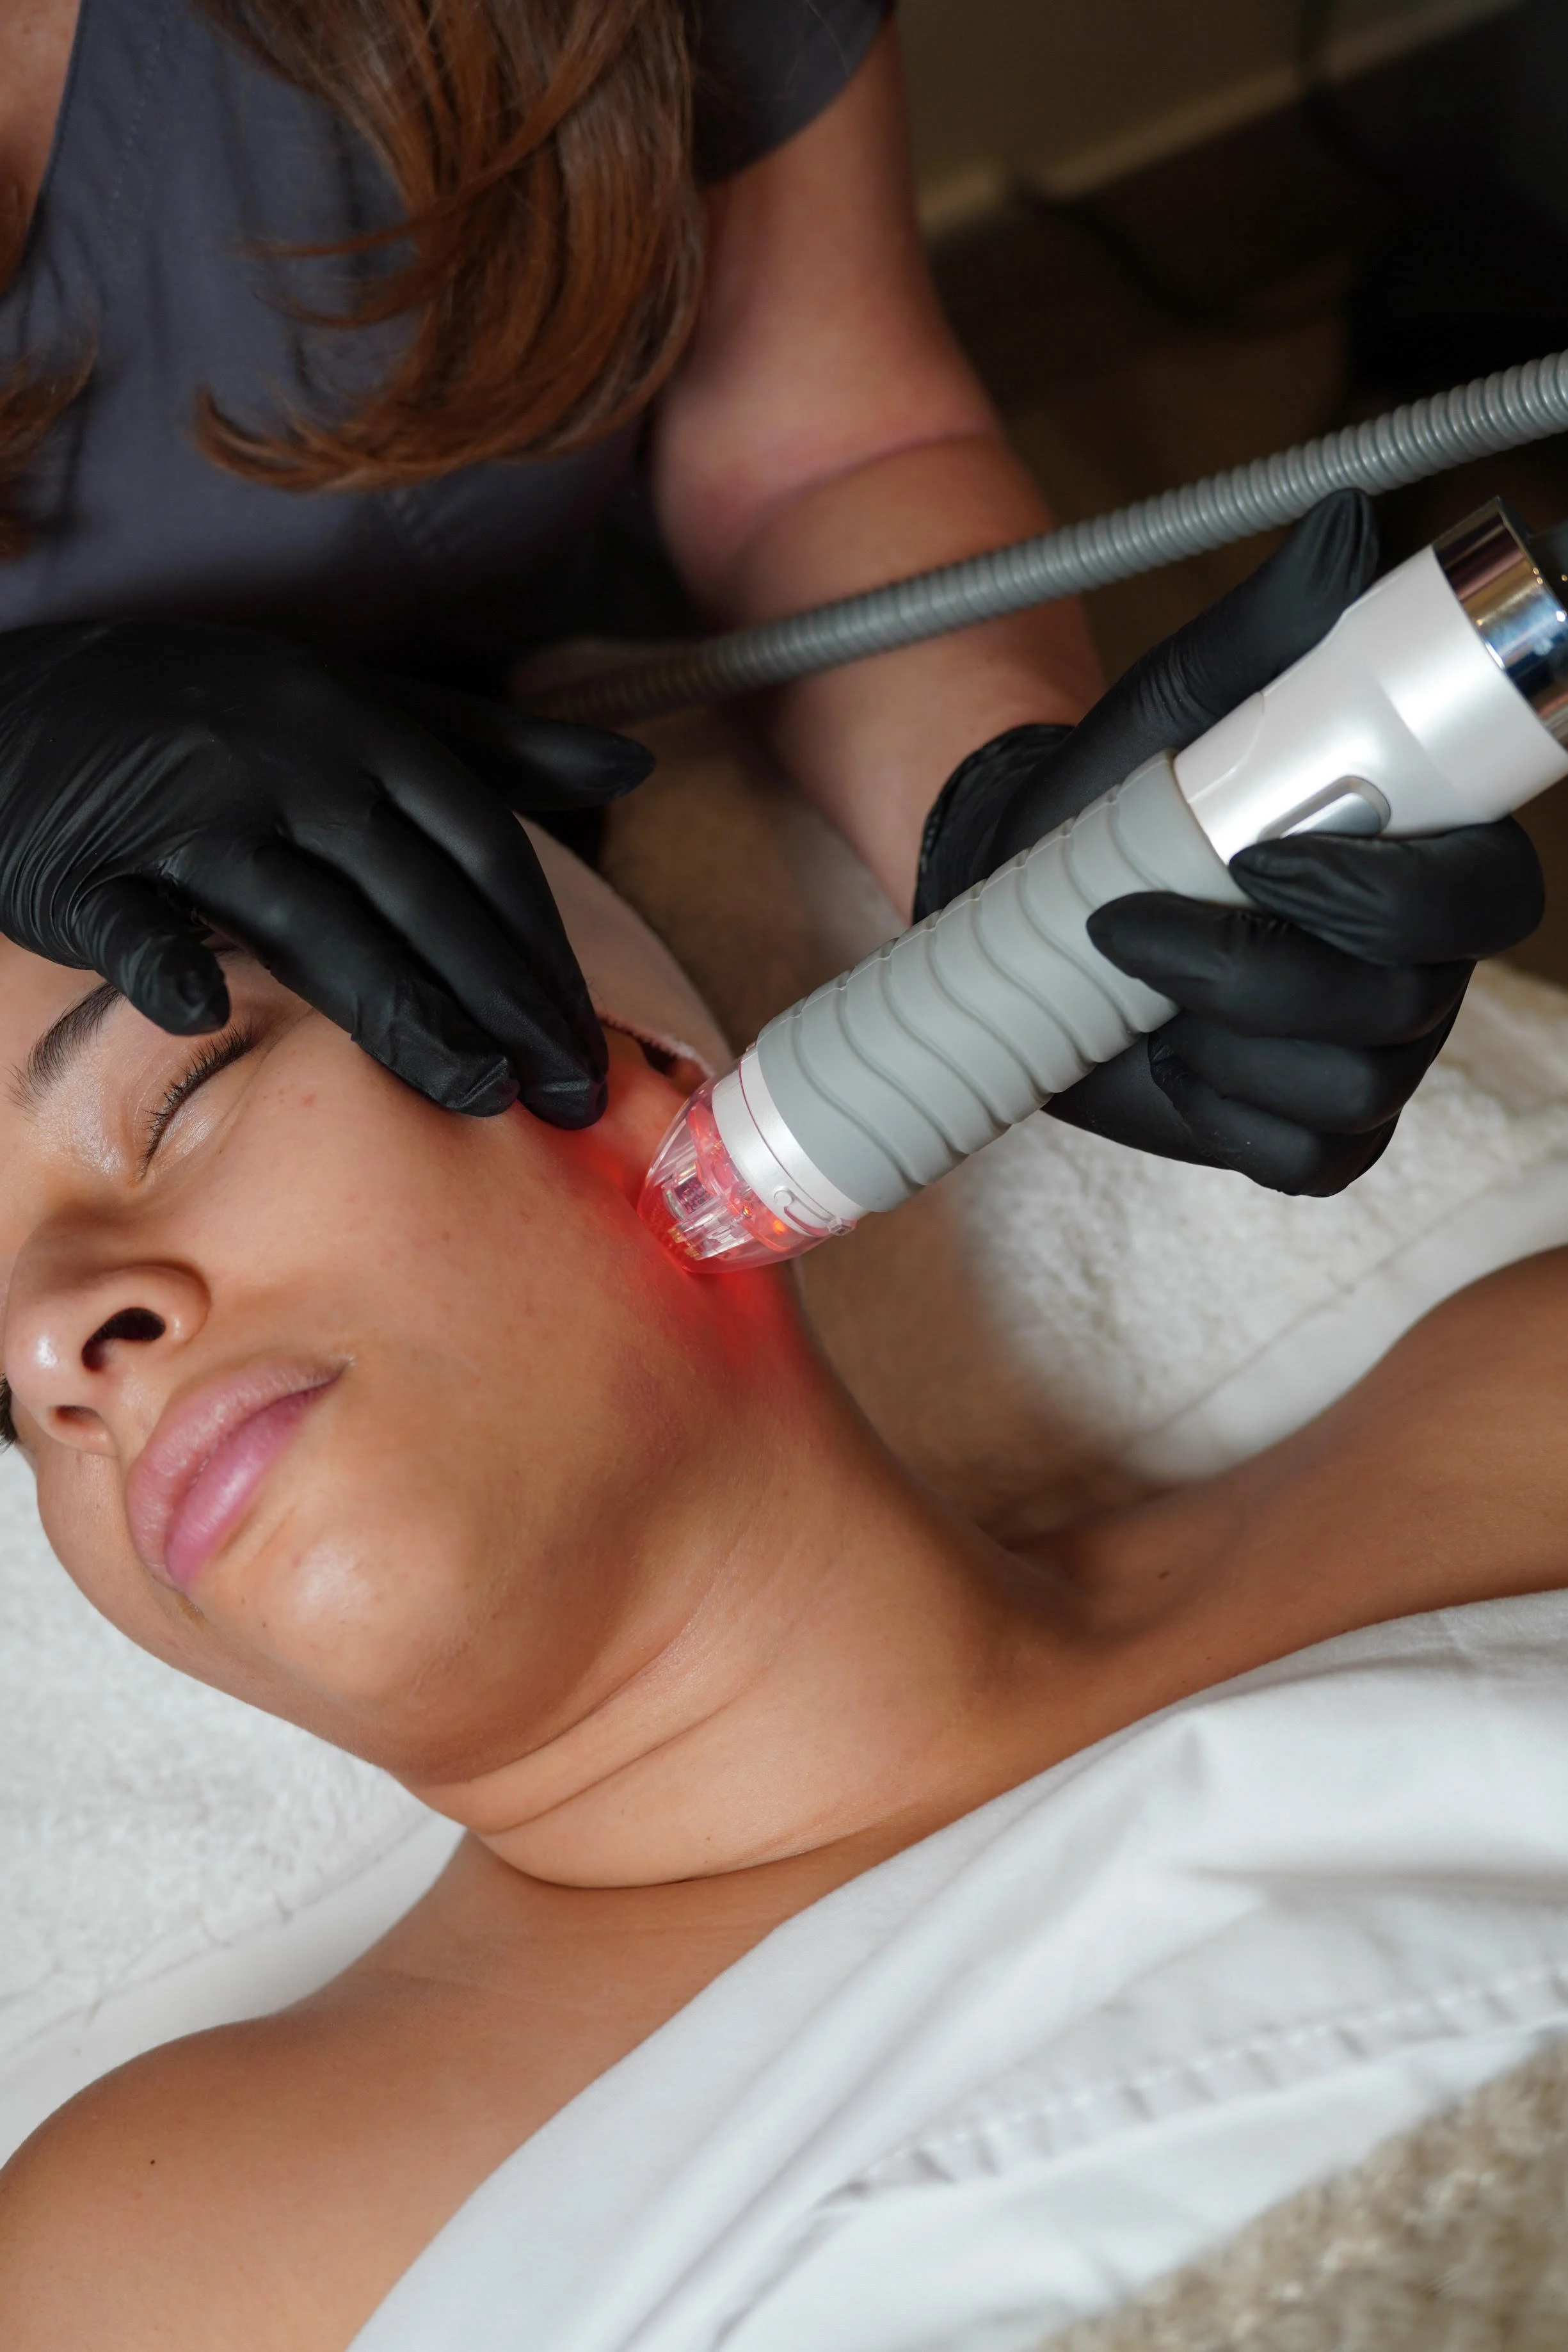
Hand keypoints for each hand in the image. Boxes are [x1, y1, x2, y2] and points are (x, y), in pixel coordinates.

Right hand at [0, 621, 653, 1124]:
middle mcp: (281, 761)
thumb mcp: (354, 706)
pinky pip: (130, 922)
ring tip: (475, 1093)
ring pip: (307, 921)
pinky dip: (164, 963)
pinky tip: (207, 1014)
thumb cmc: (212, 720)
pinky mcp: (86, 867)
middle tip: (567, 1095)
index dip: (542, 947)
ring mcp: (180, 811)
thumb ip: (491, 745)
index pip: (479, 845)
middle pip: (418, 895)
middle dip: (503, 1001)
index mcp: (354, 725)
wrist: (22, 705)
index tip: (588, 1039)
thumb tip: (630, 764)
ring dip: (397, 1010)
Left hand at [914, 493, 1545, 1193]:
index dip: (1390, 890)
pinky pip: (1303, 1154)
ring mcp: (1373, 1059)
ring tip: (1137, 974)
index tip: (1260, 855)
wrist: (1032, 908)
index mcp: (1422, 859)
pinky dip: (1222, 1111)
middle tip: (1145, 922)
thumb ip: (1271, 629)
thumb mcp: (1183, 708)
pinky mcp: (1314, 1137)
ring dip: (1221, 1031)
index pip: (1485, 890)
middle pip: (1413, 995)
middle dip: (1271, 967)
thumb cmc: (1123, 803)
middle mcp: (1420, 966)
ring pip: (1350, 1079)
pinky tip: (1171, 1059)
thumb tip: (1353, 521)